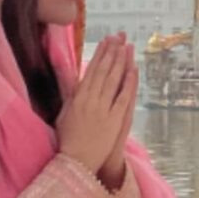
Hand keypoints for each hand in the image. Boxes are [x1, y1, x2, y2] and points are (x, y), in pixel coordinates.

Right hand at [55, 35, 134, 173]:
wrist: (77, 161)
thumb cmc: (69, 139)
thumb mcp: (65, 113)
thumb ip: (72, 95)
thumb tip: (77, 79)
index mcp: (77, 97)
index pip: (90, 70)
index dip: (99, 54)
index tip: (105, 40)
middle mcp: (90, 100)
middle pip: (103, 70)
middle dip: (112, 51)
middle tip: (119, 36)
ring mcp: (103, 109)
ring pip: (113, 80)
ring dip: (120, 61)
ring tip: (126, 45)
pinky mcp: (115, 119)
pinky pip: (123, 97)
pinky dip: (128, 82)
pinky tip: (133, 69)